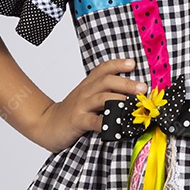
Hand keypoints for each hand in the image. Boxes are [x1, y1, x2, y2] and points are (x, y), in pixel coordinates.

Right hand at [32, 58, 146, 151]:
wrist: (47, 124)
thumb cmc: (72, 112)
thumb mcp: (86, 97)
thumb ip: (104, 92)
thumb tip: (132, 92)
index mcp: (89, 84)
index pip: (104, 68)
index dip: (118, 64)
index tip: (133, 63)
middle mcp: (86, 92)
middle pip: (106, 81)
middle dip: (126, 83)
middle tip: (142, 88)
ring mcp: (81, 106)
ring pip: (102, 98)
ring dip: (119, 100)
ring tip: (133, 104)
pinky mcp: (77, 121)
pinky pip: (93, 121)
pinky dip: (105, 123)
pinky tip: (116, 126)